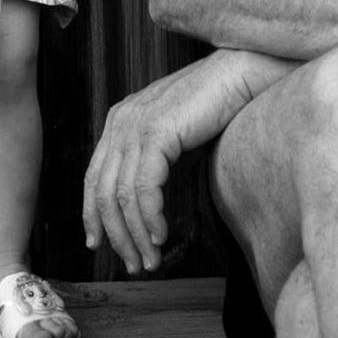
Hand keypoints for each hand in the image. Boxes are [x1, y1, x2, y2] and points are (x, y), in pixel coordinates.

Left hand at [83, 51, 293, 272]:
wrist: (243, 74)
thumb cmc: (218, 107)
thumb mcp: (177, 139)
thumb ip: (157, 165)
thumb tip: (150, 210)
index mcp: (121, 120)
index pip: (94, 177)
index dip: (93, 215)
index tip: (99, 245)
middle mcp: (121, 120)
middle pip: (103, 191)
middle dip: (116, 234)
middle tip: (133, 263)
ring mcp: (135, 124)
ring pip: (122, 195)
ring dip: (135, 235)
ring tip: (150, 259)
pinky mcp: (156, 131)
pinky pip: (144, 188)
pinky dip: (150, 218)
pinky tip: (162, 236)